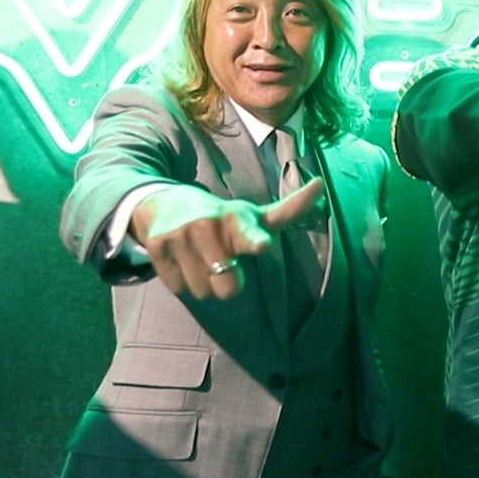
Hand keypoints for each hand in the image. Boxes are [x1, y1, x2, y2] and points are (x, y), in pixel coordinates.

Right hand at [129, 179, 324, 299]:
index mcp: (236, 218)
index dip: (254, 240)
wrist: (163, 202)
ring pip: (202, 292)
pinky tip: (181, 259)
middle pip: (228, 287)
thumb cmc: (221, 217)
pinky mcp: (158, 247)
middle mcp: (208, 224)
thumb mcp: (253, 213)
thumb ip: (289, 210)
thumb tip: (320, 185)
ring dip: (203, 282)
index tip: (260, 245)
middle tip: (221, 261)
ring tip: (199, 257)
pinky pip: (178, 287)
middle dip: (227, 283)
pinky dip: (181, 280)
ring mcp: (180, 235)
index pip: (248, 234)